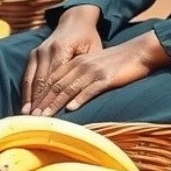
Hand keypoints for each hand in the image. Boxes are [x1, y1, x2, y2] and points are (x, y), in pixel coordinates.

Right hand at [21, 5, 101, 113]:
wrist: (76, 19)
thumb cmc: (88, 37)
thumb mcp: (93, 50)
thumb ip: (87, 68)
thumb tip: (86, 90)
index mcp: (62, 49)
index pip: (54, 79)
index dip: (51, 98)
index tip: (49, 114)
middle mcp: (47, 50)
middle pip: (41, 81)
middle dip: (38, 102)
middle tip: (35, 121)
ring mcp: (38, 51)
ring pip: (32, 79)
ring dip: (29, 98)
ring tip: (27, 116)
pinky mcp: (34, 53)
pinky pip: (28, 74)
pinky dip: (26, 90)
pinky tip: (25, 103)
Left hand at [28, 31, 170, 115]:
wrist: (140, 51)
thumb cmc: (118, 62)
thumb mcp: (95, 65)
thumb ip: (80, 77)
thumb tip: (66, 98)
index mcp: (77, 62)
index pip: (53, 79)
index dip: (40, 95)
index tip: (30, 110)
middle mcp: (82, 65)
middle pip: (57, 85)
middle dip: (43, 103)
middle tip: (31, 119)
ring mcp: (94, 71)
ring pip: (69, 89)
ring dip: (55, 105)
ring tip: (44, 118)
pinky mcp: (106, 78)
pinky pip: (89, 89)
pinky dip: (79, 99)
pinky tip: (71, 109)